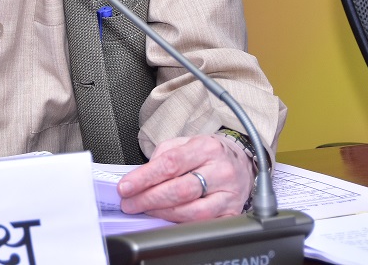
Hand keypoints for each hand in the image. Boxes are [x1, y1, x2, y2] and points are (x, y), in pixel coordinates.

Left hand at [117, 134, 253, 221]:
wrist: (242, 163)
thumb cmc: (209, 154)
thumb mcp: (186, 143)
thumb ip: (163, 155)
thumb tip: (140, 175)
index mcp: (207, 148)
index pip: (170, 163)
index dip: (144, 177)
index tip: (126, 186)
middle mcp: (221, 171)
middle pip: (179, 190)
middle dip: (149, 199)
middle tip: (130, 202)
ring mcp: (228, 194)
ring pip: (191, 211)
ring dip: (161, 213)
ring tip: (145, 209)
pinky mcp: (231, 213)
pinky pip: (201, 224)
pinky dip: (179, 223)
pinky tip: (166, 217)